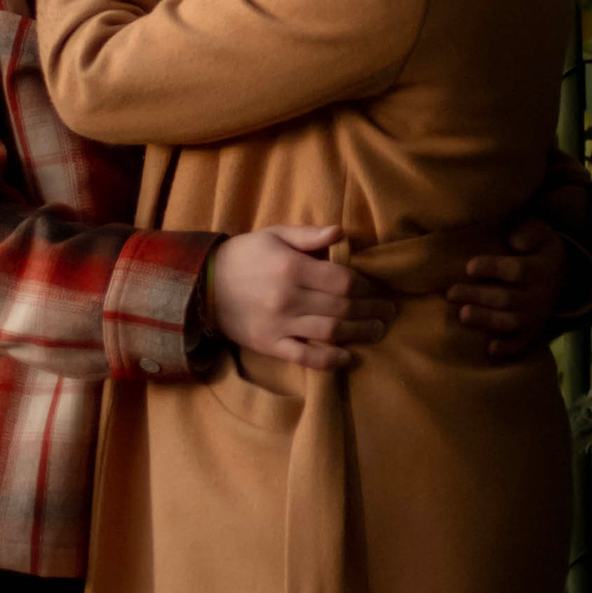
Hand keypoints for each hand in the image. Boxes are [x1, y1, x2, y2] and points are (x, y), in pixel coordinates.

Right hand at [210, 223, 393, 370]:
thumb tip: (341, 233)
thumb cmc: (244, 255)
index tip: (376, 288)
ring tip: (378, 331)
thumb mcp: (274, 235)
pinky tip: (349, 357)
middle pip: (342, 308)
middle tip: (389, 312)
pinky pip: (305, 357)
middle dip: (371, 310)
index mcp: (291, 268)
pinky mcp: (270, 345)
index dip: (365, 286)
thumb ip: (308, 236)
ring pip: (330, 332)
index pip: (342, 281)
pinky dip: (330, 359)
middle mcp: (288, 298)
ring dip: (360, 333)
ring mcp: (279, 324)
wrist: (202, 285)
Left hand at [450, 218, 567, 363]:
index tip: (469, 267)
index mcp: (544, 267)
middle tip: (451, 293)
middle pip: (508, 298)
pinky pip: (522, 343)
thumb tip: (515, 241)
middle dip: (478, 296)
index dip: (493, 268)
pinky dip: (507, 348)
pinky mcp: (534, 330)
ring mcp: (538, 315)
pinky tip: (489, 349)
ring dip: (486, 320)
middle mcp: (543, 294)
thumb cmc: (537, 248)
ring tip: (462, 315)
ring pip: (511, 322)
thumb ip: (530, 230)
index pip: (518, 270)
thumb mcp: (540, 231)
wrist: (559, 274)